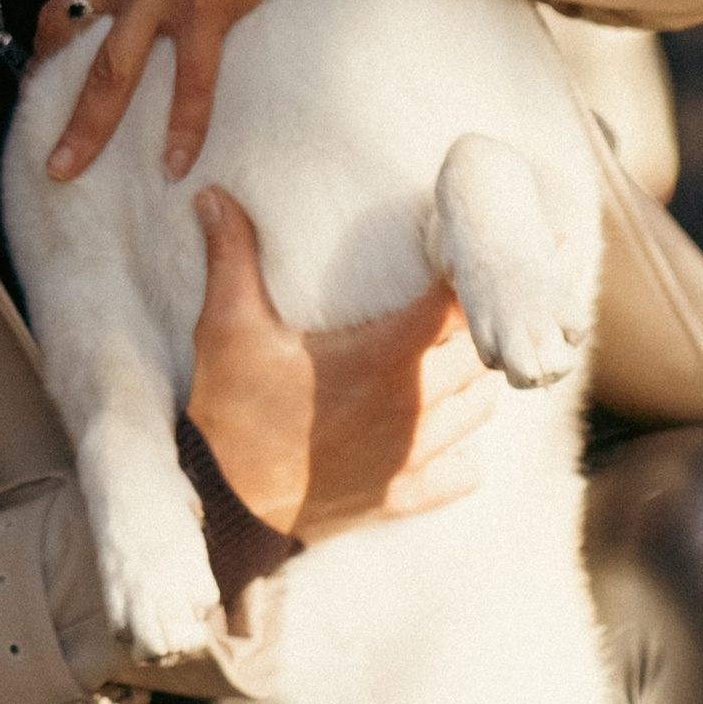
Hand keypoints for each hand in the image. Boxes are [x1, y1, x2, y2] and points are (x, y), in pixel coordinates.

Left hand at [32, 0, 313, 181]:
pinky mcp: (208, 7)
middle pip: (66, 38)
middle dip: (43, 91)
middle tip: (33, 134)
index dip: (59, 31)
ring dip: (85, 128)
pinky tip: (173, 163)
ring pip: (111, 72)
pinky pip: (190, 81)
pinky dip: (182, 126)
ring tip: (63, 170)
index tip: (57, 62)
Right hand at [182, 191, 500, 542]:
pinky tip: (437, 433)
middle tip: (455, 307)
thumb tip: (214, 196)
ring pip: (481, 410)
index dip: (479, 276)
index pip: (461, 307)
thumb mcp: (226, 328)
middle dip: (472, 329)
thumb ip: (232, 257)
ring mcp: (415, 458)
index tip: (488, 254)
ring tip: (447, 364)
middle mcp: (414, 408)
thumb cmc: (229, 413)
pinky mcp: (404, 498)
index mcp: (385, 359)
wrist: (222, 508)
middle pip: (480, 356)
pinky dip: (461, 451)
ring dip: (471, 384)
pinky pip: (465, 471)